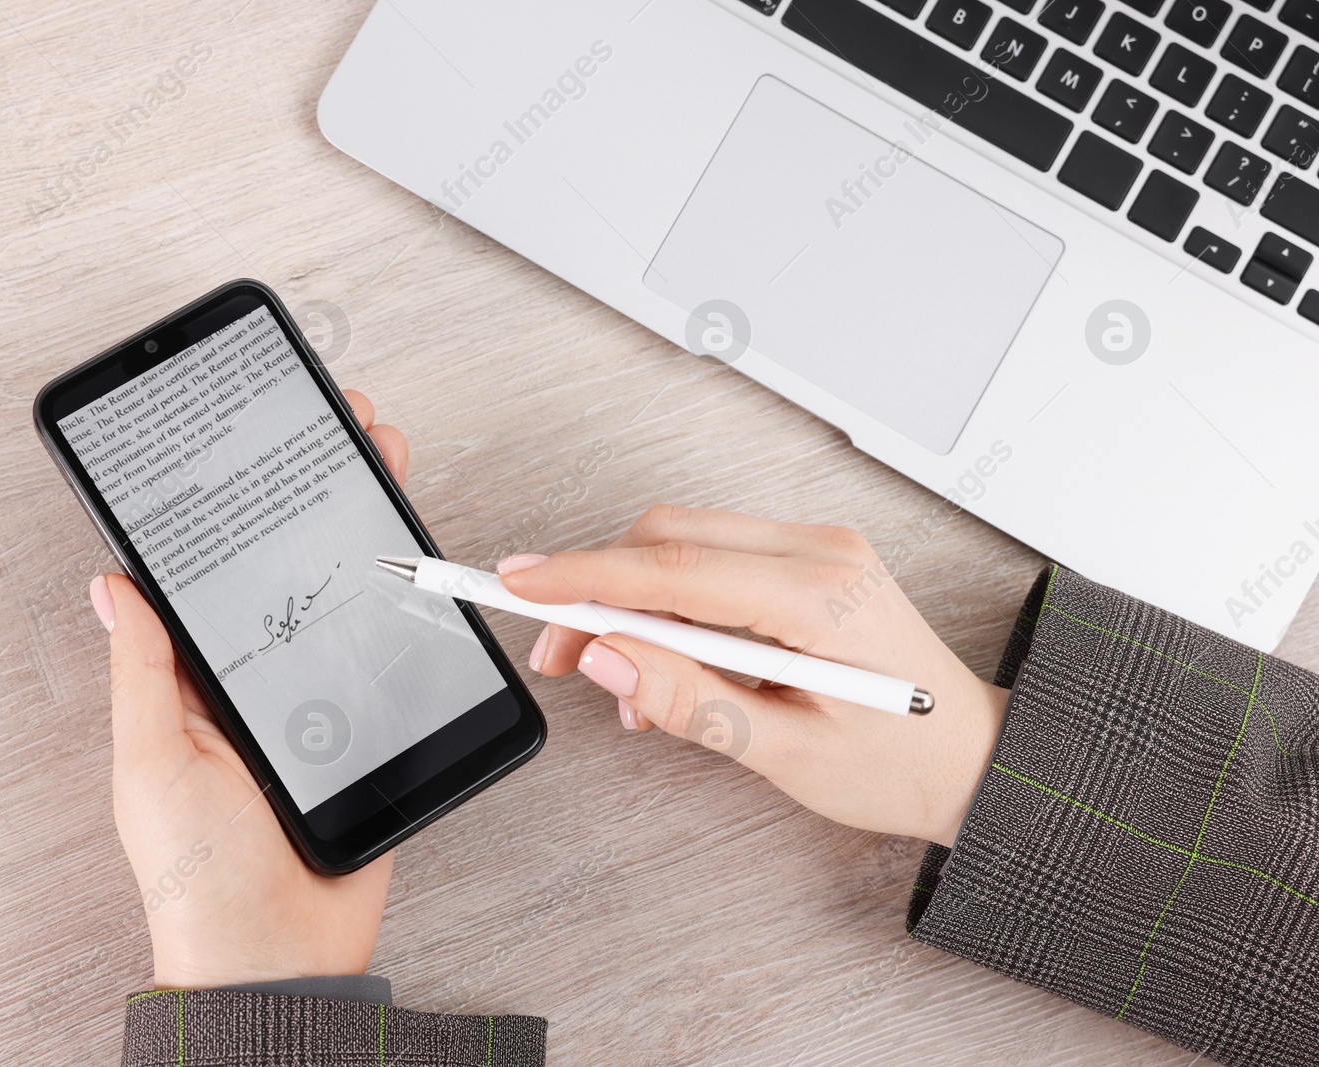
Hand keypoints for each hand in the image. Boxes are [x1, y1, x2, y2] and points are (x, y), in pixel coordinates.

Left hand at [91, 390, 408, 987]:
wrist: (279, 957)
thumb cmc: (199, 874)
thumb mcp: (154, 765)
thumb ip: (146, 674)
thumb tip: (113, 583)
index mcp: (198, 680)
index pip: (219, 573)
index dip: (237, 504)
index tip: (254, 438)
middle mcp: (261, 679)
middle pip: (292, 567)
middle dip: (318, 490)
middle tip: (341, 423)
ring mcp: (321, 699)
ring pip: (348, 596)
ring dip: (367, 526)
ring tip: (383, 461)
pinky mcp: (373, 727)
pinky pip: (391, 655)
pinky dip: (407, 604)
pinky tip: (417, 553)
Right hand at [503, 505, 1008, 846]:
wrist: (969, 757)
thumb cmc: (899, 763)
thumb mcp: (785, 753)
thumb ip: (691, 699)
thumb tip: (606, 656)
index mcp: (819, 595)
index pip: (672, 566)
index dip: (583, 576)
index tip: (517, 584)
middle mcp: (818, 551)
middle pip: (668, 537)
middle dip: (595, 589)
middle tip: (557, 657)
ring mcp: (815, 547)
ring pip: (682, 541)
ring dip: (631, 599)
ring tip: (626, 685)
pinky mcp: (805, 559)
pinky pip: (711, 556)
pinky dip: (669, 599)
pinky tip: (666, 660)